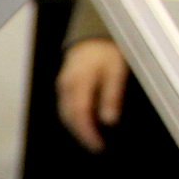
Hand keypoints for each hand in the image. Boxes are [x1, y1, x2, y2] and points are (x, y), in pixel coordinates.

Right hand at [58, 36, 127, 152]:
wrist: (94, 31)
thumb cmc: (108, 49)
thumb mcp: (116, 69)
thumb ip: (112, 95)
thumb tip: (109, 121)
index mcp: (78, 83)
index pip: (80, 115)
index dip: (88, 134)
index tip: (99, 146)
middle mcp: (65, 87)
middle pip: (69, 118)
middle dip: (82, 135)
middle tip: (97, 147)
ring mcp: (62, 86)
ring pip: (65, 114)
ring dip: (77, 128)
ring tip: (91, 138)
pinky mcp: (63, 85)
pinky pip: (65, 107)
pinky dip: (74, 118)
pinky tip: (85, 122)